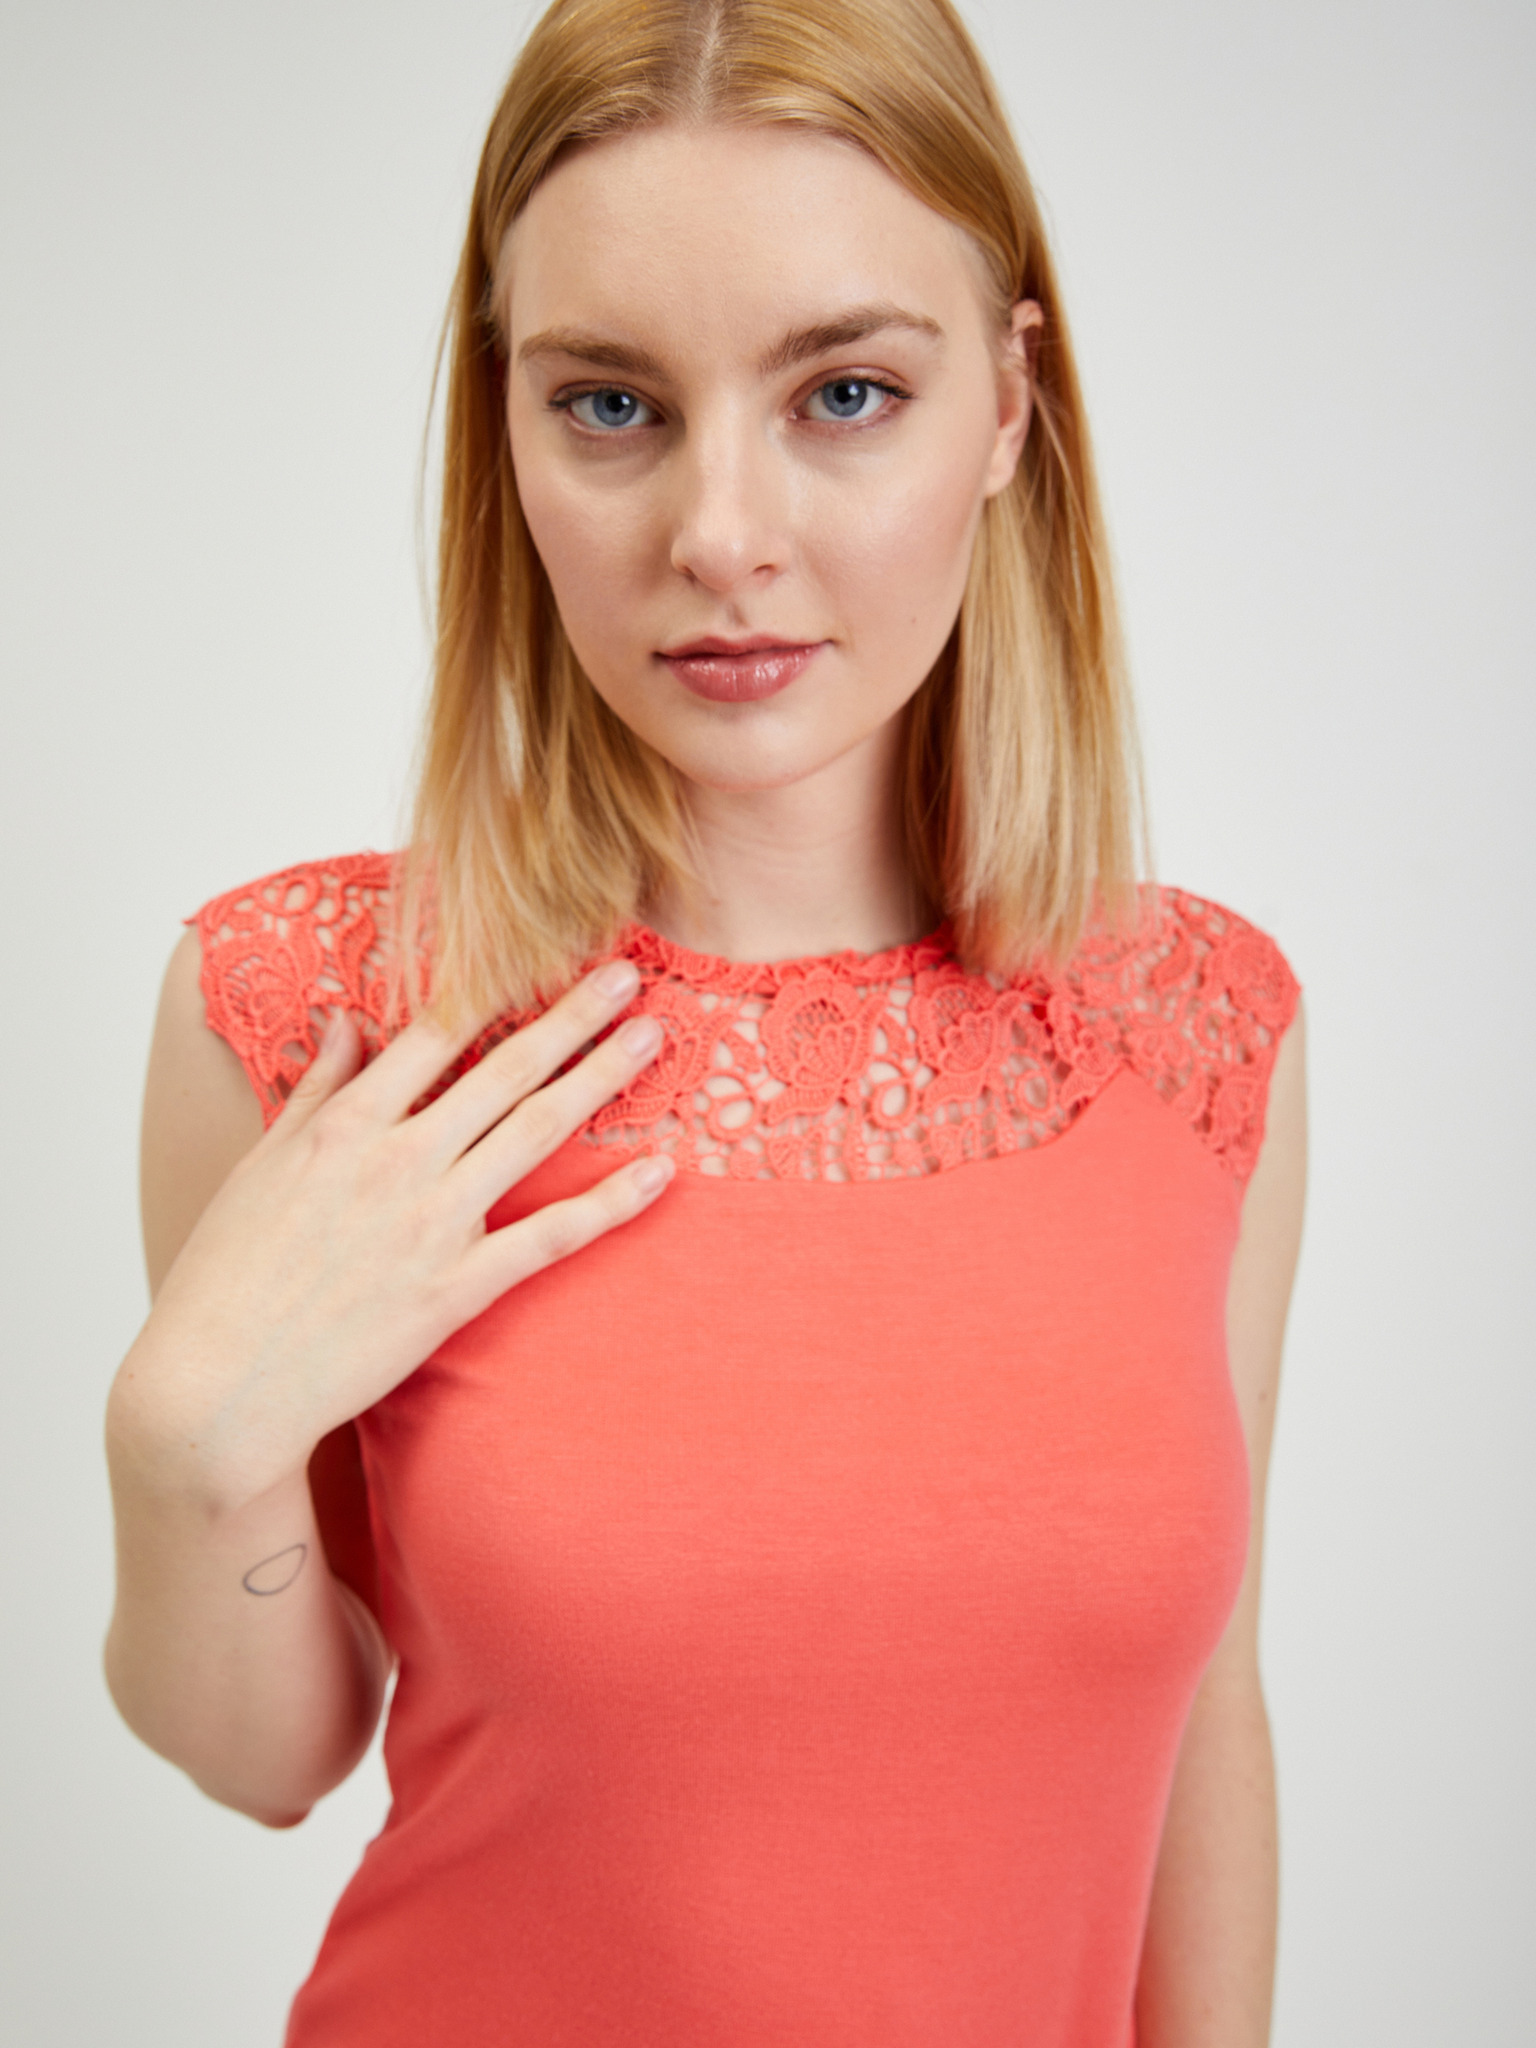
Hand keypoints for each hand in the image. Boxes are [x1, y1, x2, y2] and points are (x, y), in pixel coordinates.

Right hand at [108, 958, 669, 1513]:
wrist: (219, 1385)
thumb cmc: (227, 1273)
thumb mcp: (260, 1164)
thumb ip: (316, 1089)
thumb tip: (347, 1019)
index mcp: (346, 1124)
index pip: (437, 1031)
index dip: (499, 983)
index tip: (544, 947)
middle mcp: (398, 1160)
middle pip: (505, 1069)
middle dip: (573, 1015)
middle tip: (630, 973)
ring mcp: (433, 1224)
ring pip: (537, 1132)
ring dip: (601, 1078)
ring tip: (654, 1037)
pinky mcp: (457, 1289)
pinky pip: (551, 1237)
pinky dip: (610, 1204)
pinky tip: (658, 1172)